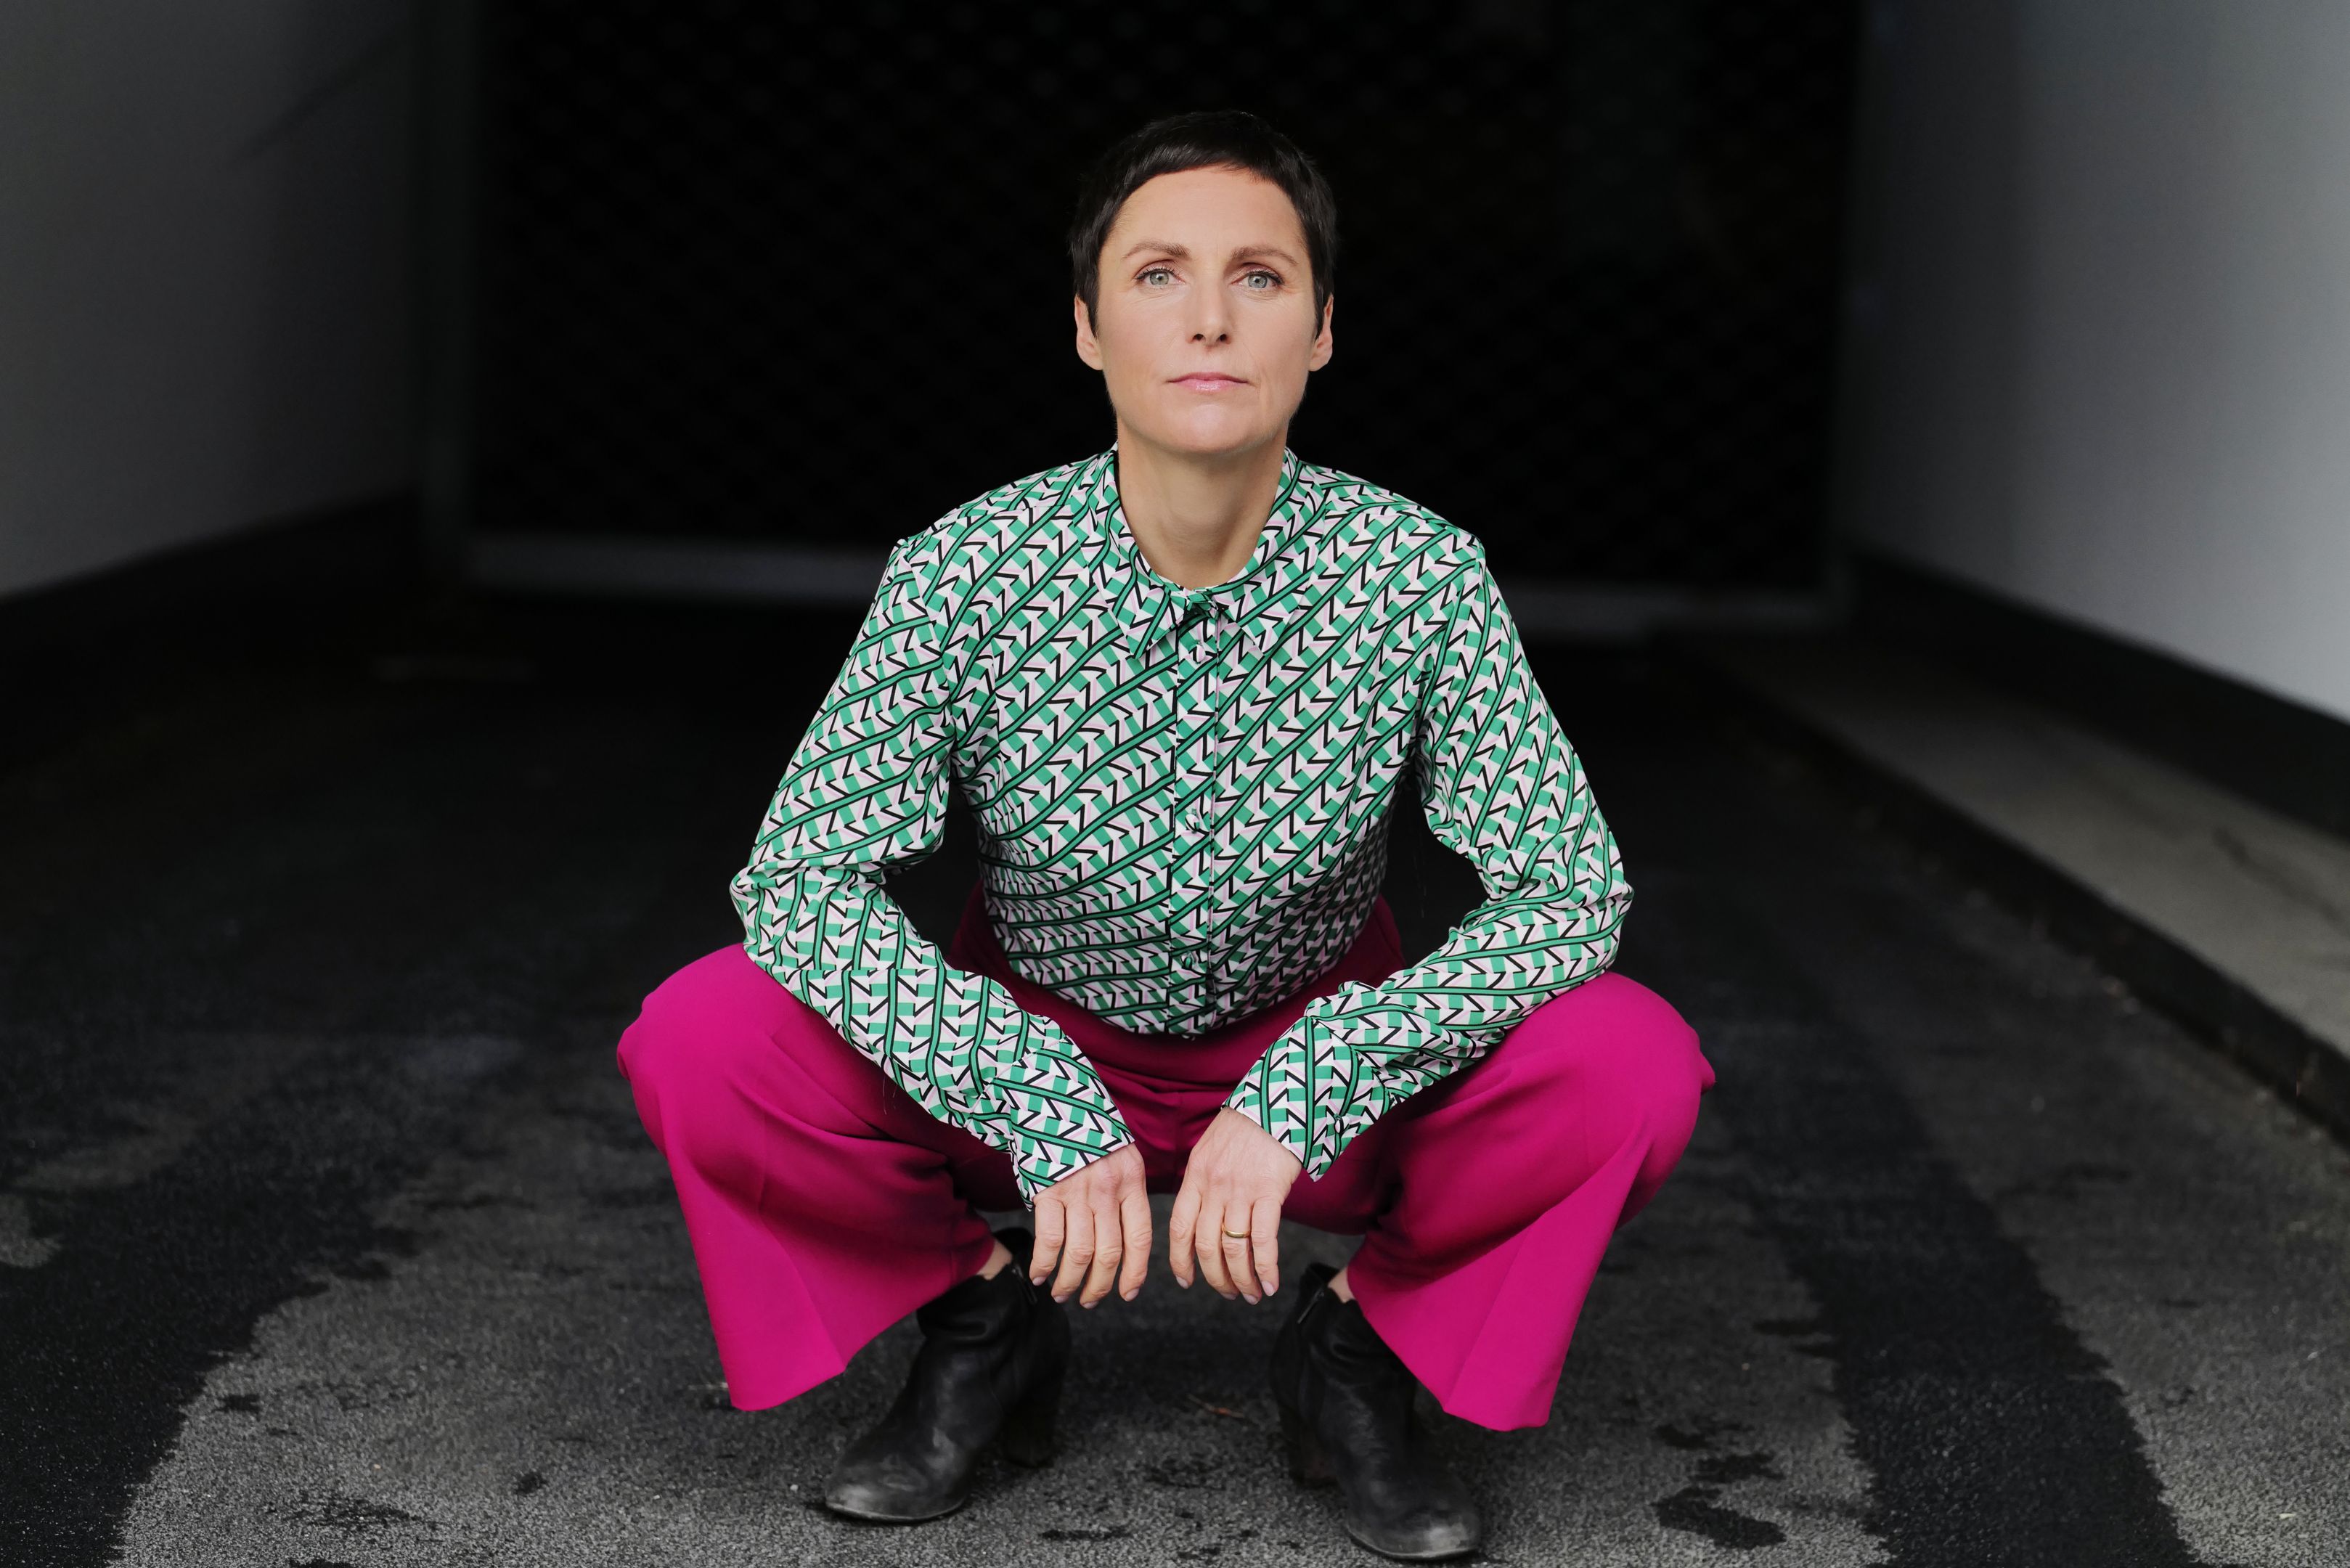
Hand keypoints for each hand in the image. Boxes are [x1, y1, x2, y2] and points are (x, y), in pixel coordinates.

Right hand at [1030, 1143, 1150, 1307]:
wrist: (1053, 1098)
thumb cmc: (1088, 1134)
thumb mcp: (1120, 1157)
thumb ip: (1124, 1194)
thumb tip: (1124, 1241)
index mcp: (1131, 1181)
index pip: (1140, 1238)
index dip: (1135, 1272)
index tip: (1127, 1293)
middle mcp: (1108, 1189)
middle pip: (1110, 1253)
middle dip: (1100, 1286)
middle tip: (1090, 1302)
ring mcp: (1077, 1191)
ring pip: (1080, 1253)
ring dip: (1070, 1282)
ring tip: (1063, 1294)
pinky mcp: (1047, 1191)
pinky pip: (1049, 1240)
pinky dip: (1044, 1264)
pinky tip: (1039, 1275)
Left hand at [1168, 1107, 1302, 1302]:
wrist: (1277, 1101)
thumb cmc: (1248, 1125)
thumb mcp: (1212, 1149)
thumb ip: (1205, 1181)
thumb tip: (1207, 1215)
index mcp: (1195, 1176)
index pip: (1179, 1228)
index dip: (1180, 1260)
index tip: (1187, 1280)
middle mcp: (1213, 1187)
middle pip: (1205, 1246)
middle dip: (1216, 1278)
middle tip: (1229, 1293)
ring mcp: (1240, 1190)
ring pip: (1233, 1249)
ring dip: (1242, 1279)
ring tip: (1252, 1294)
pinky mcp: (1269, 1192)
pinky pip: (1263, 1241)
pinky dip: (1266, 1268)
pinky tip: (1271, 1284)